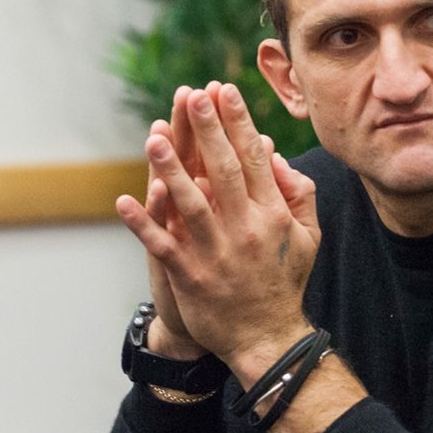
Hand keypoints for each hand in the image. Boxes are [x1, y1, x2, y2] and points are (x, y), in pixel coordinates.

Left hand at [114, 81, 319, 382]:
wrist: (268, 339)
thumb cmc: (285, 283)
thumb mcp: (308, 237)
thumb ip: (299, 194)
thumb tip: (275, 156)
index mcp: (272, 215)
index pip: (252, 159)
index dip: (238, 124)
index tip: (224, 93)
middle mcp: (245, 229)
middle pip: (222, 171)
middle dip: (206, 131)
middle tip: (192, 97)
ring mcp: (216, 253)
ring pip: (190, 204)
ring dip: (171, 169)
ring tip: (154, 138)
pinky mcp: (191, 276)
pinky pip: (163, 245)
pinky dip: (143, 223)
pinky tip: (124, 201)